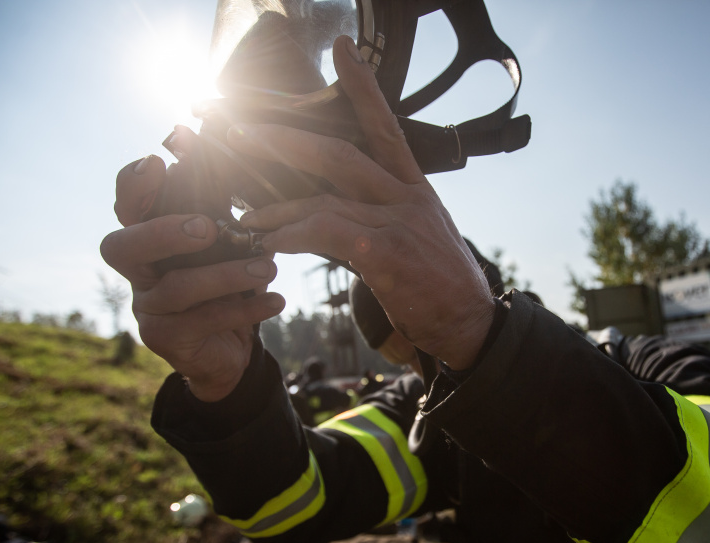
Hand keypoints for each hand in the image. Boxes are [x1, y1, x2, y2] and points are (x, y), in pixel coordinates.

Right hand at [101, 153, 284, 400]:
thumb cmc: (226, 282)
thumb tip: (224, 150)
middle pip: (122, 248)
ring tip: (268, 268)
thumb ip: (218, 206)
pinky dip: (245, 307)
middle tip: (208, 227)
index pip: (125, 207)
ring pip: (177, 287)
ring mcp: (147, 308)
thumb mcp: (225, 242)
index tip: (157, 162)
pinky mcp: (165, 340)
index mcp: (147, 239)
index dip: (133, 186)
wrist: (229, 347)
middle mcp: (137, 272)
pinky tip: (276, 301)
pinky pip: (204, 321)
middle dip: (163, 233)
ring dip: (227, 274)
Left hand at [230, 35, 495, 369]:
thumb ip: (378, 216)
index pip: (386, 127)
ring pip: (324, 197)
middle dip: (284, 141)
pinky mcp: (387, 254)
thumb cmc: (438, 285)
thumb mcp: (416, 237)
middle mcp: (407, 197)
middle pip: (340, 153)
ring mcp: (398, 222)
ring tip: (246, 219)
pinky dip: (293, 235)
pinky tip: (272, 243)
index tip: (342, 49)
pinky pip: (327, 234)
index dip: (363, 87)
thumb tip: (330, 210)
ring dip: (276, 207)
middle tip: (239, 133)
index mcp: (414, 188)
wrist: (470, 326)